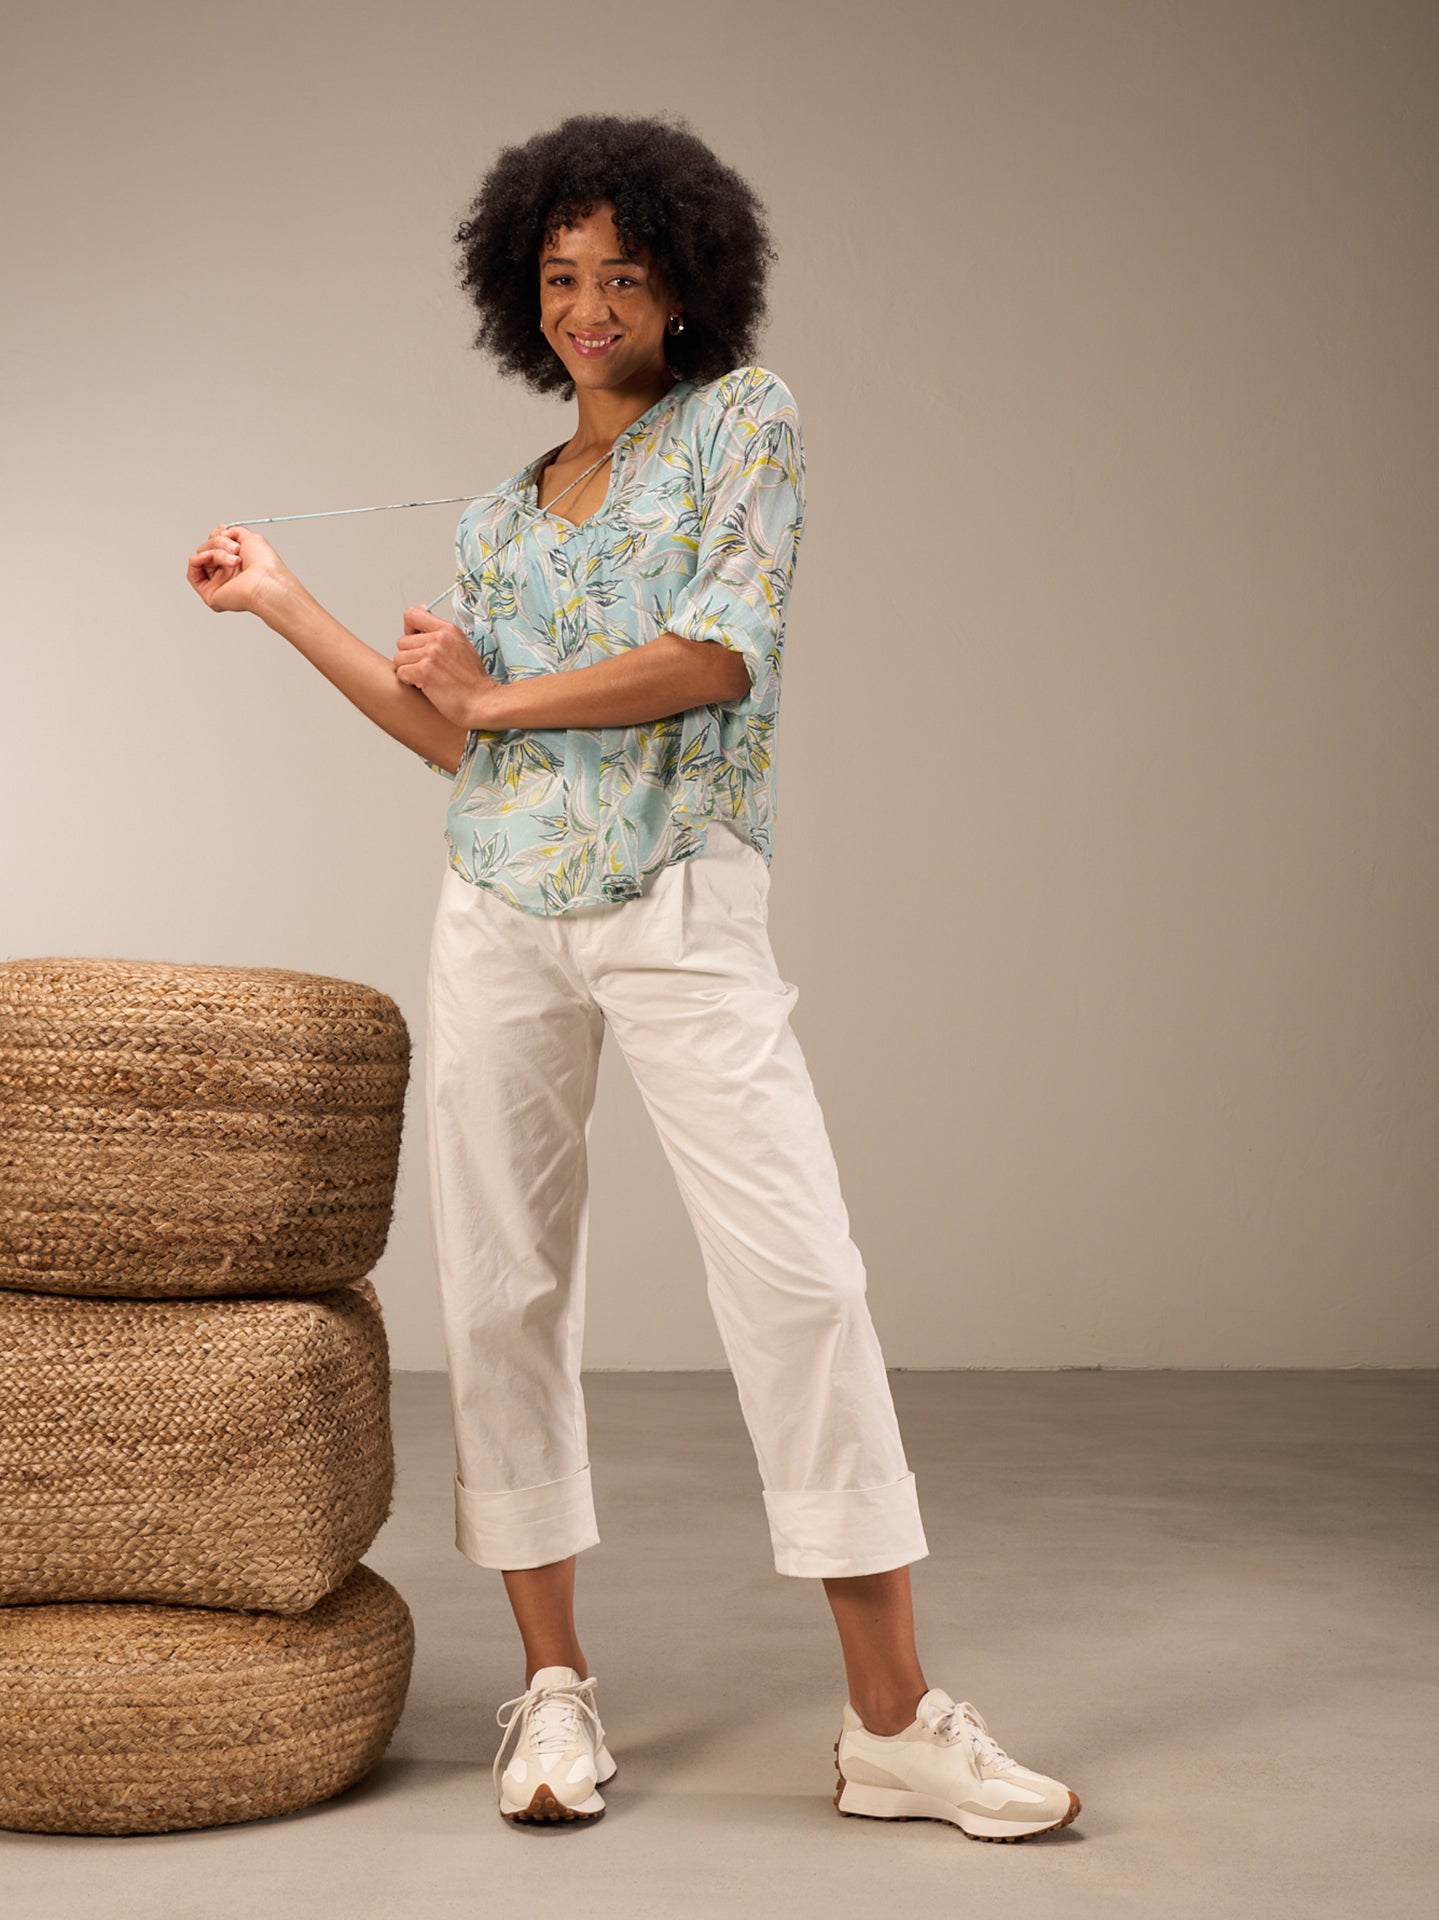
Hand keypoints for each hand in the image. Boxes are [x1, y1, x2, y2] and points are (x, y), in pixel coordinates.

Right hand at [186, 522, 296, 617]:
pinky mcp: (210, 593)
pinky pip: (192, 572)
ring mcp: (218, 583)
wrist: (265, 581)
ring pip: (202, 556)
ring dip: (215, 552)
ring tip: (234, 560)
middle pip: (208, 547)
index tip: (224, 529)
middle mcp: (228, 573)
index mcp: (238, 562)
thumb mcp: (251, 537)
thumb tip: (222, 529)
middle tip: (235, 548)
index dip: (218, 535)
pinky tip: (209, 558)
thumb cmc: (265, 565)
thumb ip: (234, 530)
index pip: (217, 544)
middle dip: (219, 542)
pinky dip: (198, 559)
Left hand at [393, 606, 500, 729]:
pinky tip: (426, 686)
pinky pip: (401, 673)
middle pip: (402, 641)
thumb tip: (421, 610)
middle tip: (426, 668)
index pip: (412, 615)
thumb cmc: (473, 680)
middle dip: (409, 657)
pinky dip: (409, 682)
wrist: (482, 701)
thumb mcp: (462, 645)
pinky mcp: (424, 672)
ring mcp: (431, 655)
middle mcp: (439, 639)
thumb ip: (441, 631)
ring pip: (399, 658)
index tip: (415, 641)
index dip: (408, 630)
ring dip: (409, 670)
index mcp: (448, 630)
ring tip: (427, 678)